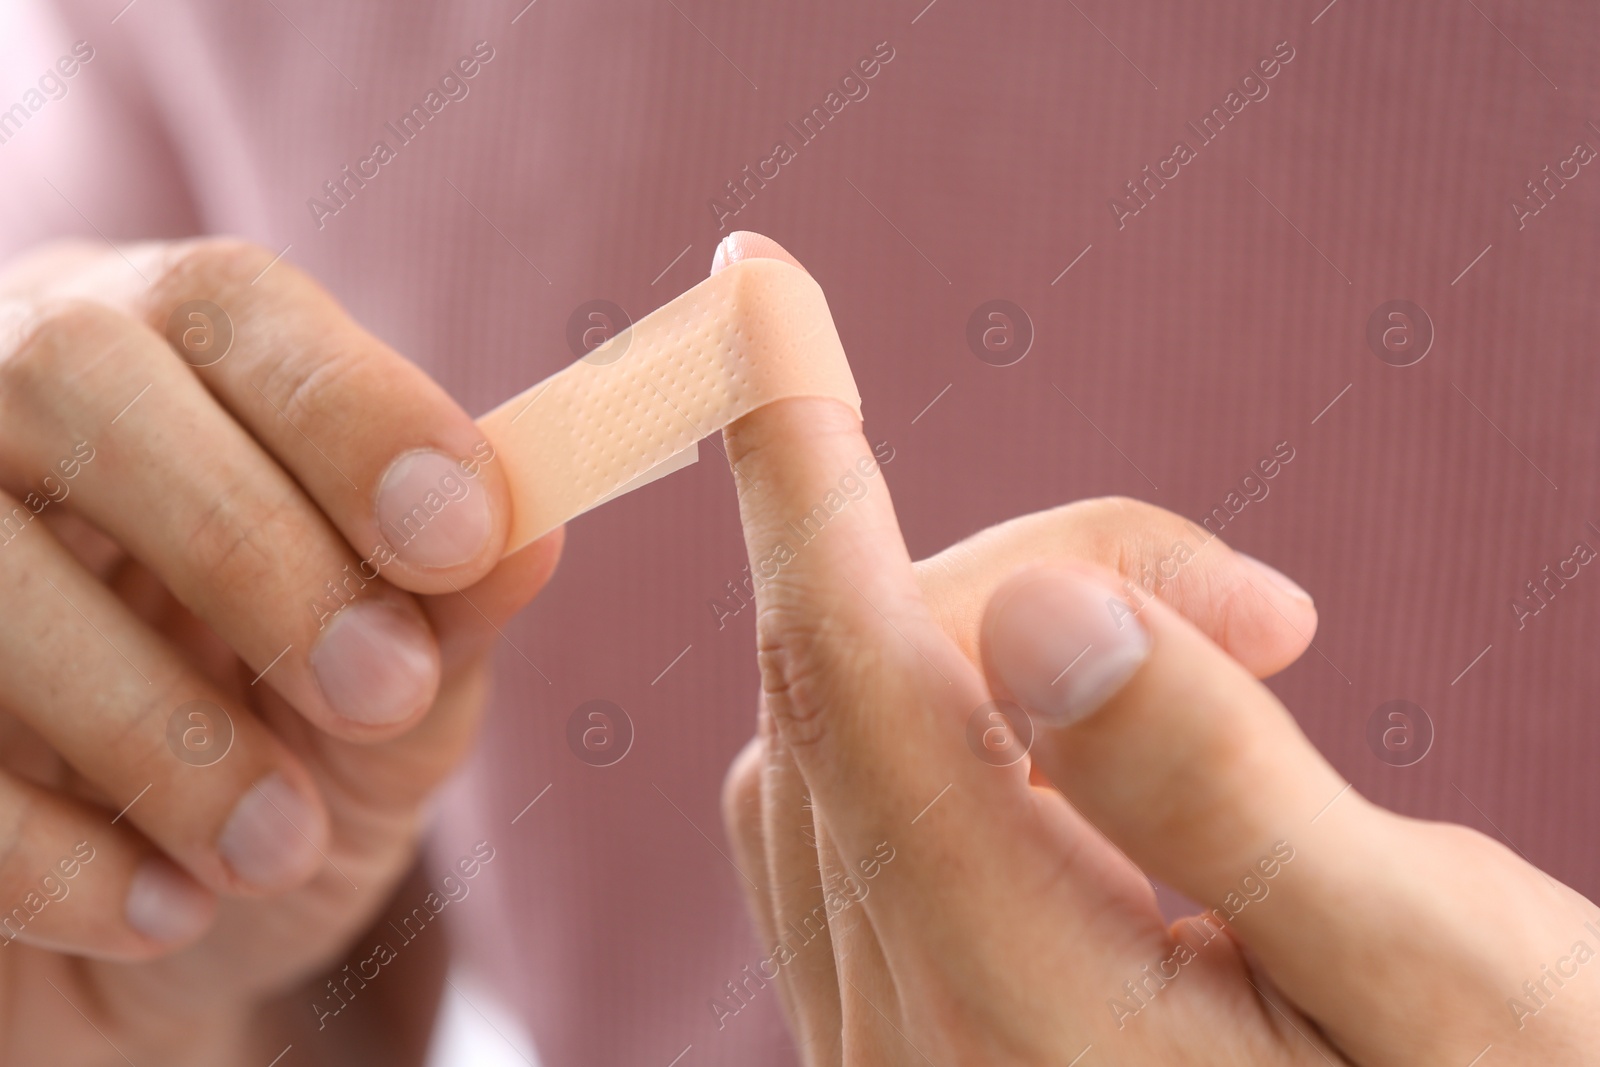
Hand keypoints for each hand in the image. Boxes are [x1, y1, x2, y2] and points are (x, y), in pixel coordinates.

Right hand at [0, 239, 560, 1062]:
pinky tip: (166, 909)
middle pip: (80, 374)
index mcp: (167, 364)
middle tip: (383, 696)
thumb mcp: (397, 706)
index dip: (352, 410)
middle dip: (251, 545)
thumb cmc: (295, 771)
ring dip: (156, 723)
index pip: (235, 307)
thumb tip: (535, 527)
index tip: (460, 537)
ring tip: (282, 842)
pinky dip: (44, 850)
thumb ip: (450, 618)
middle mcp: (8, 401)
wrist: (167, 927)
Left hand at [715, 239, 1598, 1064]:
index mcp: (1027, 1024)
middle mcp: (910, 1053)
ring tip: (1233, 678)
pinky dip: (957, 720)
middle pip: (860, 688)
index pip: (853, 674)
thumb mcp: (1441, 972)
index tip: (756, 285)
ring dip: (1000, 643)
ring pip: (847, 742)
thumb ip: (1217, 795)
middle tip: (1259, 610)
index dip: (799, 458)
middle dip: (1026, 573)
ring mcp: (890, 1061)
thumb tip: (1031, 606)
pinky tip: (1103, 754)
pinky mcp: (910, 1046)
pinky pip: (862, 818)